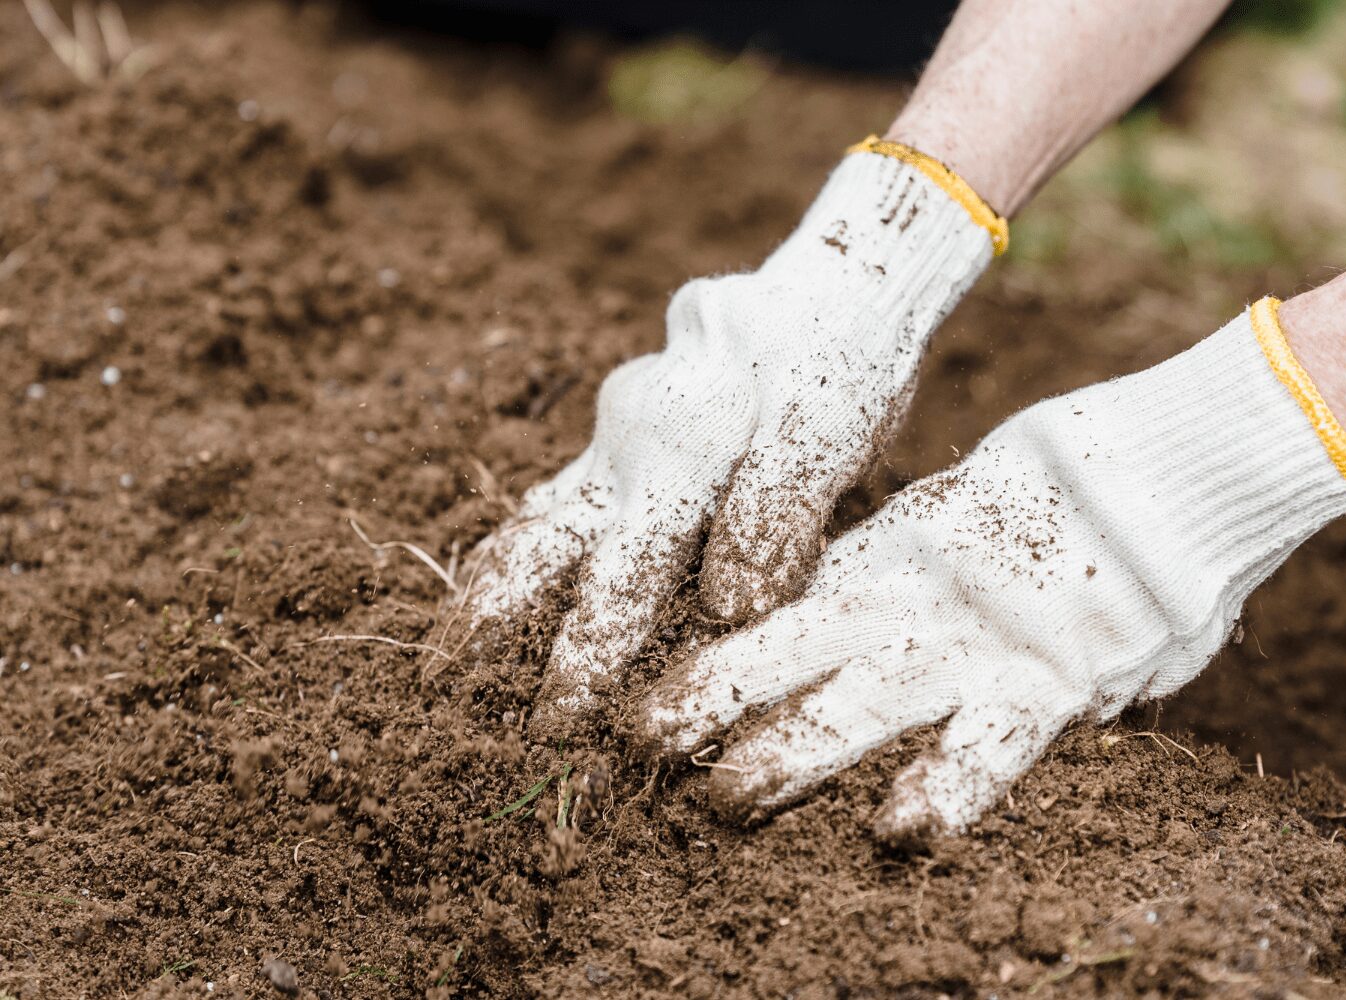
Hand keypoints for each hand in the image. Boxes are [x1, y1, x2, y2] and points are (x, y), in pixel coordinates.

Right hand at [463, 147, 994, 709]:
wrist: (830, 292)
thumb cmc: (841, 362)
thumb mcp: (831, 425)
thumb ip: (776, 511)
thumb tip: (725, 606)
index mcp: (676, 442)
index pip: (623, 571)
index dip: (590, 652)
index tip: (565, 724)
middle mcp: (624, 442)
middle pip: (542, 548)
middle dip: (502, 635)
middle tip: (466, 713)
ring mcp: (613, 441)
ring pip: (532, 526)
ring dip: (488, 599)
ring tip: (446, 670)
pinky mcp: (621, 446)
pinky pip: (554, 507)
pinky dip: (520, 561)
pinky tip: (493, 606)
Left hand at [638, 299, 1345, 841]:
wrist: (1183, 461)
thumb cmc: (1084, 485)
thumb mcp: (975, 515)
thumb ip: (924, 568)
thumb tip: (876, 607)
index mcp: (897, 557)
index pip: (787, 611)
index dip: (719, 653)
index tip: (650, 688)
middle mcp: (918, 599)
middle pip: (795, 652)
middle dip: (717, 698)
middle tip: (638, 743)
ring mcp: (979, 642)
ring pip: (864, 701)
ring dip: (791, 752)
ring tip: (722, 797)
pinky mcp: (1054, 680)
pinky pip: (990, 747)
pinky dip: (944, 789)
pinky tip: (896, 836)